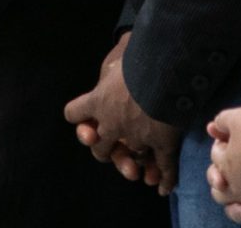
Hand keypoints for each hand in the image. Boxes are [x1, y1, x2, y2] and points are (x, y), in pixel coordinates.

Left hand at [62, 31, 177, 194]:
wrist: (165, 69)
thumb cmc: (140, 55)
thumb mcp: (119, 54)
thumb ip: (114, 64)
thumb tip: (119, 56)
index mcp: (97, 101)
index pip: (75, 114)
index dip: (81, 117)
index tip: (87, 119)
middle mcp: (112, 124)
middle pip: (98, 146)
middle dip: (103, 147)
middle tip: (111, 145)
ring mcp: (137, 137)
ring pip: (128, 159)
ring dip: (129, 165)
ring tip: (133, 170)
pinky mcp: (161, 144)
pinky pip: (163, 166)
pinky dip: (164, 178)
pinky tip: (162, 187)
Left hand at [207, 107, 240, 226]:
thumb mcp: (240, 118)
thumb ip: (223, 122)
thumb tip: (211, 128)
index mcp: (226, 167)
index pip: (216, 157)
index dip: (223, 147)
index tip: (232, 140)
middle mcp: (238, 189)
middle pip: (221, 194)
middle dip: (222, 185)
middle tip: (231, 177)